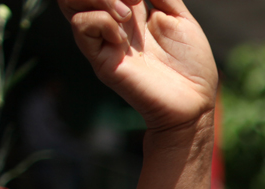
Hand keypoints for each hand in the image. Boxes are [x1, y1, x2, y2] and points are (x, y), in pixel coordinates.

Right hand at [58, 0, 217, 132]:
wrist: (194, 103)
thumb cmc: (192, 66)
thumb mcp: (181, 19)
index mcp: (131, 11)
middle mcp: (113, 23)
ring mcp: (104, 40)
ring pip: (70, 2)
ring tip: (127, 14)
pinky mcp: (101, 59)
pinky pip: (82, 25)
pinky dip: (101, 20)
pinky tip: (122, 36)